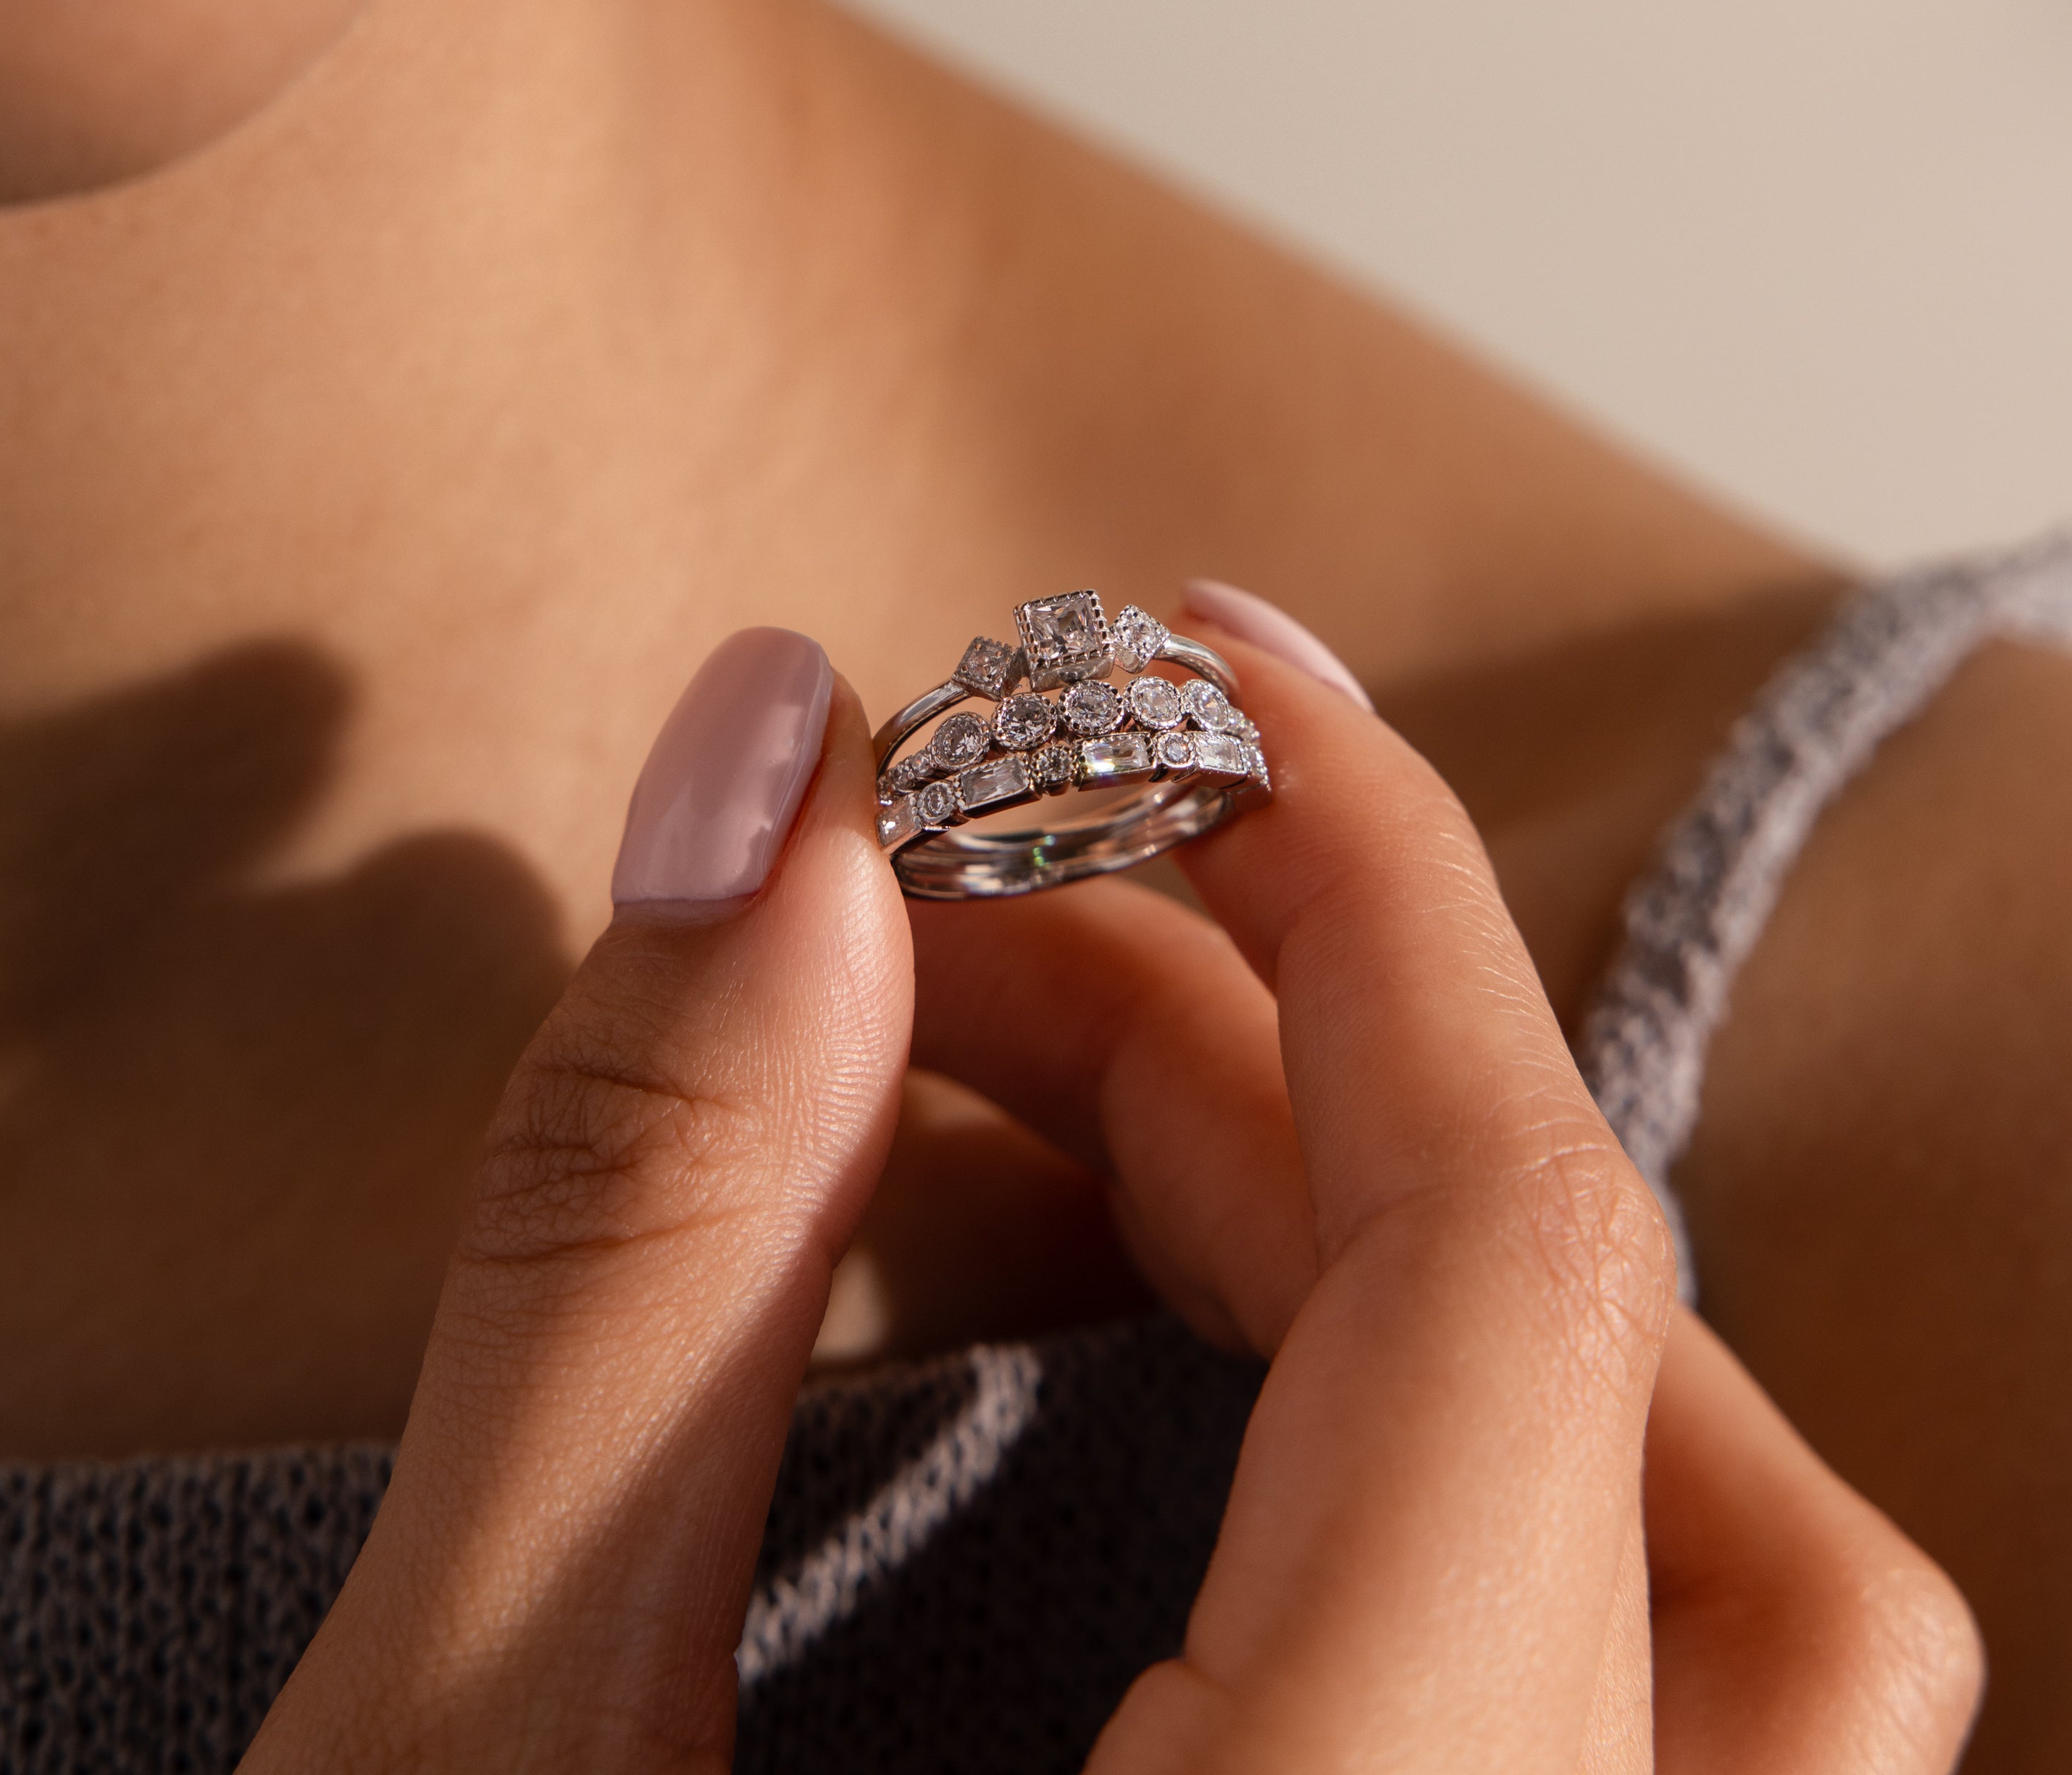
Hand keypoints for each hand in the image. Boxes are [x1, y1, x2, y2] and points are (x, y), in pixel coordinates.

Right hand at [241, 618, 1980, 1771]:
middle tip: (951, 907)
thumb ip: (641, 1254)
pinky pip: (1614, 1682)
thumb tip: (761, 779)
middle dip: (1257, 1048)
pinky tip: (1186, 1340)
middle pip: (1572, 1368)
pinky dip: (1431, 1436)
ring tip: (1068, 1083)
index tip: (1169, 662)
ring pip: (1692, 1551)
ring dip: (1386, 1230)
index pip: (1504, 1251)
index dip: (1353, 884)